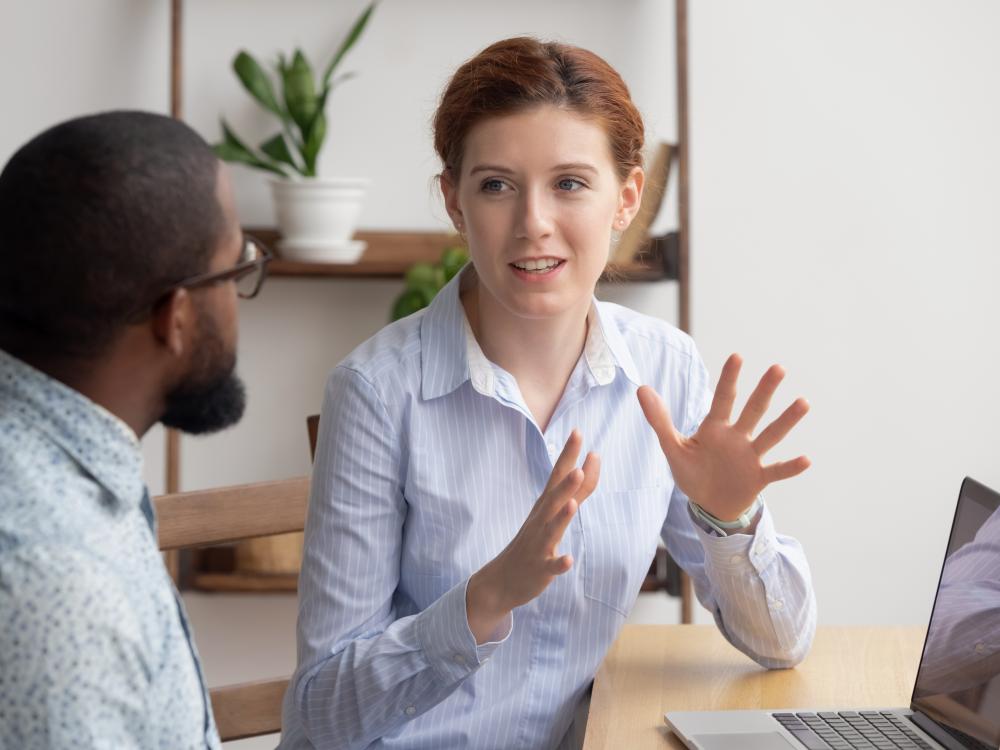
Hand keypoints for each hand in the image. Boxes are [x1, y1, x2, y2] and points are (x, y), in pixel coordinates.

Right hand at [466, 429, 599, 642]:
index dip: (567, 455)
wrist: (502, 579)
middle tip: (580, 463)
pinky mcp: (539, 569)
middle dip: (567, 483)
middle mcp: (540, 521)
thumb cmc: (533, 542)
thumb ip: (577, 490)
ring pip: (551, 529)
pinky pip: (550, 567)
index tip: (578, 432)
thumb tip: (591, 462)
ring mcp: (538, 545)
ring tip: (573, 503)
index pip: (557, 476)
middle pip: (553, 499)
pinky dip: (559, 563)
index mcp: (545, 506)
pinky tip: (568, 560)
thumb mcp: (553, 513)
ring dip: (562, 517)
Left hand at [636, 353, 809, 521]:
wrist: (708, 504)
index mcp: (715, 428)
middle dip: (764, 390)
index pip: (722, 399)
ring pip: (770, 435)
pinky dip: (790, 467)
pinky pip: (776, 471)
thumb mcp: (672, 447)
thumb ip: (659, 420)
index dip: (728, 379)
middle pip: (752, 410)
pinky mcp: (758, 478)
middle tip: (778, 368)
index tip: (737, 356)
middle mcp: (737, 437)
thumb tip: (641, 388)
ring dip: (786, 420)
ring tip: (802, 402)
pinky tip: (806, 459)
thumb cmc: (692, 472)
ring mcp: (750, 457)